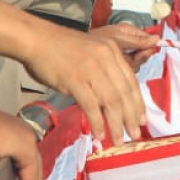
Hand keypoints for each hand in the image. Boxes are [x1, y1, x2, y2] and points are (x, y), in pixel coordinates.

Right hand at [21, 24, 148, 144]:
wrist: (37, 39)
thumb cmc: (61, 47)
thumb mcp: (92, 51)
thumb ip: (106, 68)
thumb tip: (116, 96)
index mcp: (112, 51)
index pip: (131, 81)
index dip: (138, 103)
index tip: (141, 119)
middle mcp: (106, 59)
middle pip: (124, 93)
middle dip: (131, 117)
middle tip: (135, 134)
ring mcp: (91, 69)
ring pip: (111, 101)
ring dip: (116, 124)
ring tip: (119, 139)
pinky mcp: (75, 80)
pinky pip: (91, 105)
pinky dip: (97, 121)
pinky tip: (99, 133)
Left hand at [91, 23, 159, 69]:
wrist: (79, 51)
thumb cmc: (96, 39)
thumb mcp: (119, 38)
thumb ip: (138, 40)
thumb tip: (156, 39)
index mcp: (130, 32)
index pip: (148, 40)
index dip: (147, 48)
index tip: (142, 53)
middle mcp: (129, 43)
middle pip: (143, 54)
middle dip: (136, 58)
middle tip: (127, 57)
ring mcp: (124, 54)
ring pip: (136, 64)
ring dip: (129, 65)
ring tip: (117, 61)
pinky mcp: (118, 64)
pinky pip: (127, 69)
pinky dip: (122, 70)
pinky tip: (114, 67)